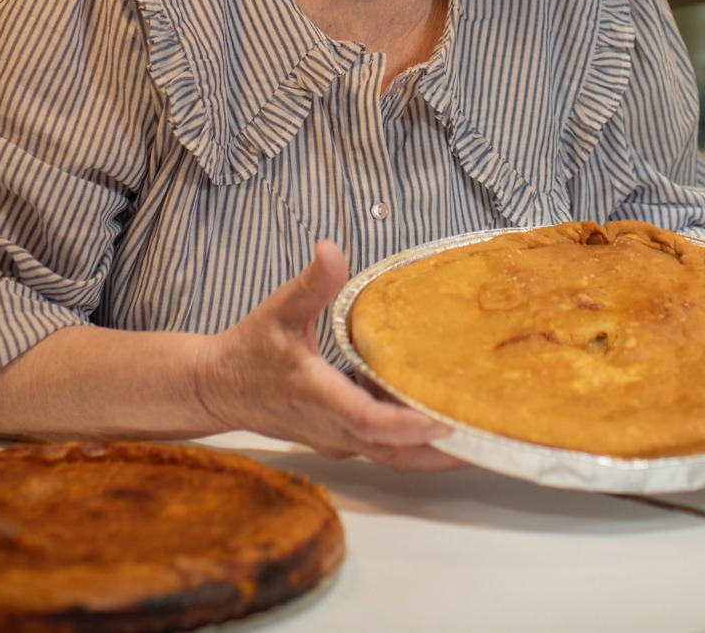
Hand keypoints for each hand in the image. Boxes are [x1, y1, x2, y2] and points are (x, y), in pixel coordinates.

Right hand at [195, 240, 464, 471]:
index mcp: (318, 395)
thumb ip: (309, 284)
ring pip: (393, 457)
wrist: (214, 389)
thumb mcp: (276, 311)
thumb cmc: (246, 351)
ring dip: (434, 454)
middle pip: (394, 452)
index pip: (367, 420)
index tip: (443, 421)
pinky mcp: (340, 440)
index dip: (406, 424)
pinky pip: (385, 449)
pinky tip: (446, 425)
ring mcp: (337, 439)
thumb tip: (331, 248)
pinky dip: (417, 445)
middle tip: (489, 442)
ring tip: (483, 440)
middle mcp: (332, 427)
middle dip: (440, 453)